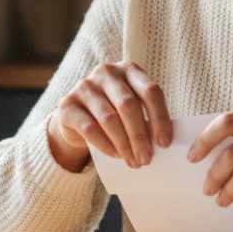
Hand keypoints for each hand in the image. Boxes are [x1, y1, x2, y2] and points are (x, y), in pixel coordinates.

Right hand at [48, 61, 173, 170]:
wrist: (77, 117)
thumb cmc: (114, 113)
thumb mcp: (132, 109)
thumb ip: (146, 118)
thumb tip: (162, 144)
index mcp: (129, 70)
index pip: (150, 91)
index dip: (160, 118)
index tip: (164, 143)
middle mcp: (107, 72)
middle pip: (128, 105)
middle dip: (140, 136)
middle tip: (146, 159)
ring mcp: (85, 86)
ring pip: (109, 118)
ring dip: (124, 144)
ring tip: (133, 162)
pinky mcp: (68, 104)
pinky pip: (90, 128)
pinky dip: (105, 145)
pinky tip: (115, 156)